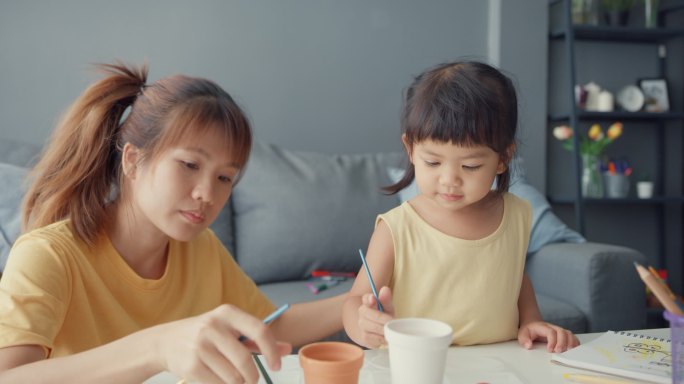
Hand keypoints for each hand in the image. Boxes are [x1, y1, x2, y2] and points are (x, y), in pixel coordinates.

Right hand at [155, 304, 290, 383]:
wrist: (165, 341)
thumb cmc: (205, 335)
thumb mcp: (230, 329)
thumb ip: (257, 339)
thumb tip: (287, 348)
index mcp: (227, 313)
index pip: (259, 330)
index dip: (272, 351)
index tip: (276, 365)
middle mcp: (213, 326)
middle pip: (245, 361)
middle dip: (253, 377)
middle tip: (252, 380)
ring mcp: (200, 346)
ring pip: (233, 377)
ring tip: (234, 379)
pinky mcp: (191, 365)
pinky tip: (220, 380)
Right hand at [356, 286, 394, 348]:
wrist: (378, 331)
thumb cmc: (384, 316)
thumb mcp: (387, 307)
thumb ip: (386, 299)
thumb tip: (385, 289)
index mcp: (367, 302)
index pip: (366, 298)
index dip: (369, 299)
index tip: (373, 298)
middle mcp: (362, 313)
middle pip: (371, 316)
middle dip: (384, 320)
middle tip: (393, 322)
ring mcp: (362, 326)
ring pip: (373, 329)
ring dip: (384, 331)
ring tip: (392, 331)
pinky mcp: (364, 338)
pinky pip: (375, 340)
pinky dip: (383, 339)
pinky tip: (387, 338)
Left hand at [517, 321, 579, 352]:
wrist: (533, 324)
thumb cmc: (528, 330)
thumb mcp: (522, 334)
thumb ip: (524, 339)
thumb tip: (528, 346)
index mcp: (543, 327)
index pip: (551, 332)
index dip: (552, 341)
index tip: (549, 350)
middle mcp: (553, 327)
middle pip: (562, 332)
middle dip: (562, 342)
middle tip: (558, 352)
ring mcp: (559, 330)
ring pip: (569, 334)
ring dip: (571, 343)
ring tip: (568, 352)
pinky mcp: (563, 335)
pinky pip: (572, 337)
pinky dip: (575, 343)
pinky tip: (573, 350)